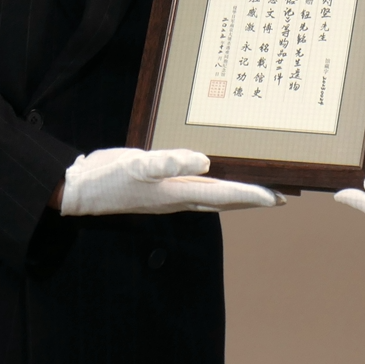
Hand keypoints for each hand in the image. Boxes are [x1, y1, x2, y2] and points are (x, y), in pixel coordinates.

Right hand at [60, 148, 285, 214]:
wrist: (81, 189)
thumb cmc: (108, 179)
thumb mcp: (138, 165)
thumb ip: (170, 163)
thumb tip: (204, 162)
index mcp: (179, 193)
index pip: (225, 194)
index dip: (253, 195)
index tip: (278, 198)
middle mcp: (180, 197)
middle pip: (227, 201)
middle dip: (254, 199)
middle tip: (283, 197)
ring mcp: (171, 193)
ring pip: (214, 197)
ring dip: (239, 195)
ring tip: (260, 190)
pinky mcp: (162, 185)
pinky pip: (197, 187)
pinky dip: (215, 183)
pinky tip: (216, 174)